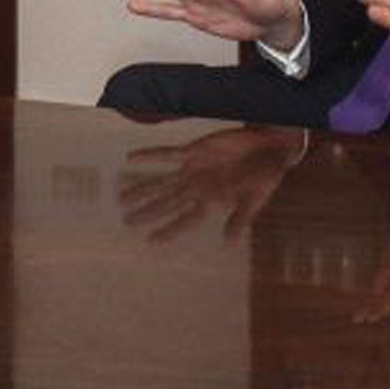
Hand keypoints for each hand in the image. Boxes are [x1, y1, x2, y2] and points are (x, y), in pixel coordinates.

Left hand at [116, 125, 305, 242]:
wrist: (269, 146)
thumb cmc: (266, 175)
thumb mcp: (255, 198)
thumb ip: (240, 218)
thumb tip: (229, 242)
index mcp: (212, 202)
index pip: (185, 220)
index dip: (169, 231)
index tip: (150, 241)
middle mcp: (197, 188)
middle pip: (166, 203)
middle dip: (147, 212)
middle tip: (126, 221)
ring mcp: (193, 170)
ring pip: (162, 182)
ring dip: (142, 189)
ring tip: (121, 198)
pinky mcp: (193, 151)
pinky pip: (166, 154)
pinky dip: (149, 156)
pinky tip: (131, 158)